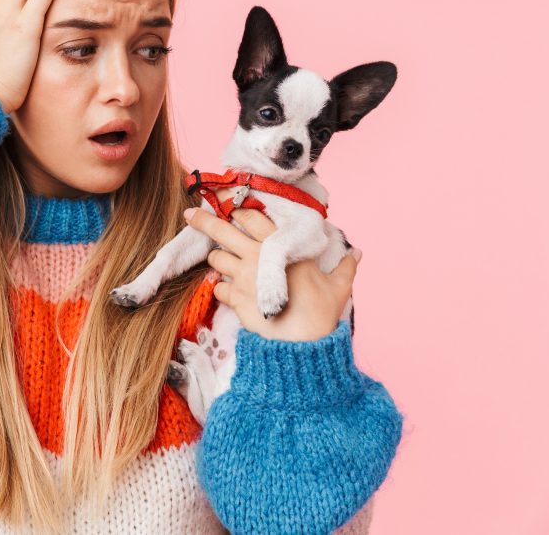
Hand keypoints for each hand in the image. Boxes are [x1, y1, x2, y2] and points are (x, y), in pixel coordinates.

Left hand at [183, 206, 359, 341]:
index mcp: (280, 247)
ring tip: (222, 262)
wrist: (303, 345)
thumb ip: (345, 267)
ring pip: (216, 258)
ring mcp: (243, 278)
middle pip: (222, 230)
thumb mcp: (338, 287)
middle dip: (203, 219)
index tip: (230, 203)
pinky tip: (228, 292)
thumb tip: (358, 254)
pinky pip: (217, 288)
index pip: (252, 216)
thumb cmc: (322, 313)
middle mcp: (257, 257)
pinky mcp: (235, 300)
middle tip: (190, 214)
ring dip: (217, 259)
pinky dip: (220, 289)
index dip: (239, 208)